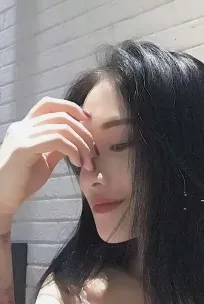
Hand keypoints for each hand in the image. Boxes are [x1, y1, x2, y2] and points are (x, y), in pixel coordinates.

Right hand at [0, 97, 96, 215]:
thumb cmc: (23, 181)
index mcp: (27, 127)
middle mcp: (23, 127)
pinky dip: (73, 151)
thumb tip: (76, 139)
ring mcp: (22, 136)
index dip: (71, 107)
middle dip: (84, 133)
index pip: (49, 105)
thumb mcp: (45, 159)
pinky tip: (77, 163)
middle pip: (61, 116)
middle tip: (93, 153)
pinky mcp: (24, 148)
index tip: (89, 119)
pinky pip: (57, 141)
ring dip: (82, 145)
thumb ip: (58, 147)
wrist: (3, 197)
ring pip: (62, 128)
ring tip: (87, 163)